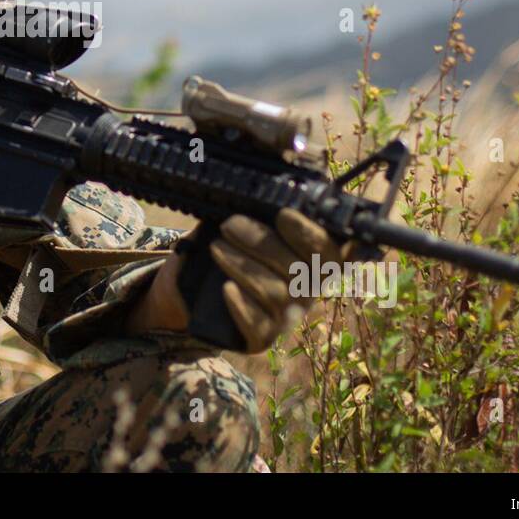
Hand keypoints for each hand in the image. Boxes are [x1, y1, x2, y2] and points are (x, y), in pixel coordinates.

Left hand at [128, 208, 348, 352]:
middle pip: (297, 269)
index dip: (310, 234)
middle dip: (263, 242)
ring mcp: (286, 316)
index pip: (330, 250)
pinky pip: (257, 324)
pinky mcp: (261, 338)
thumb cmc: (223, 249)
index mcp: (310, 260)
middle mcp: (306, 290)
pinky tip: (226, 289)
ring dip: (243, 265)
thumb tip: (257, 181)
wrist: (188, 293)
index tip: (282, 214)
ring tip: (216, 248)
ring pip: (274, 292)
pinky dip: (241, 305)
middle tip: (229, 224)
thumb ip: (255, 209)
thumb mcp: (238, 225)